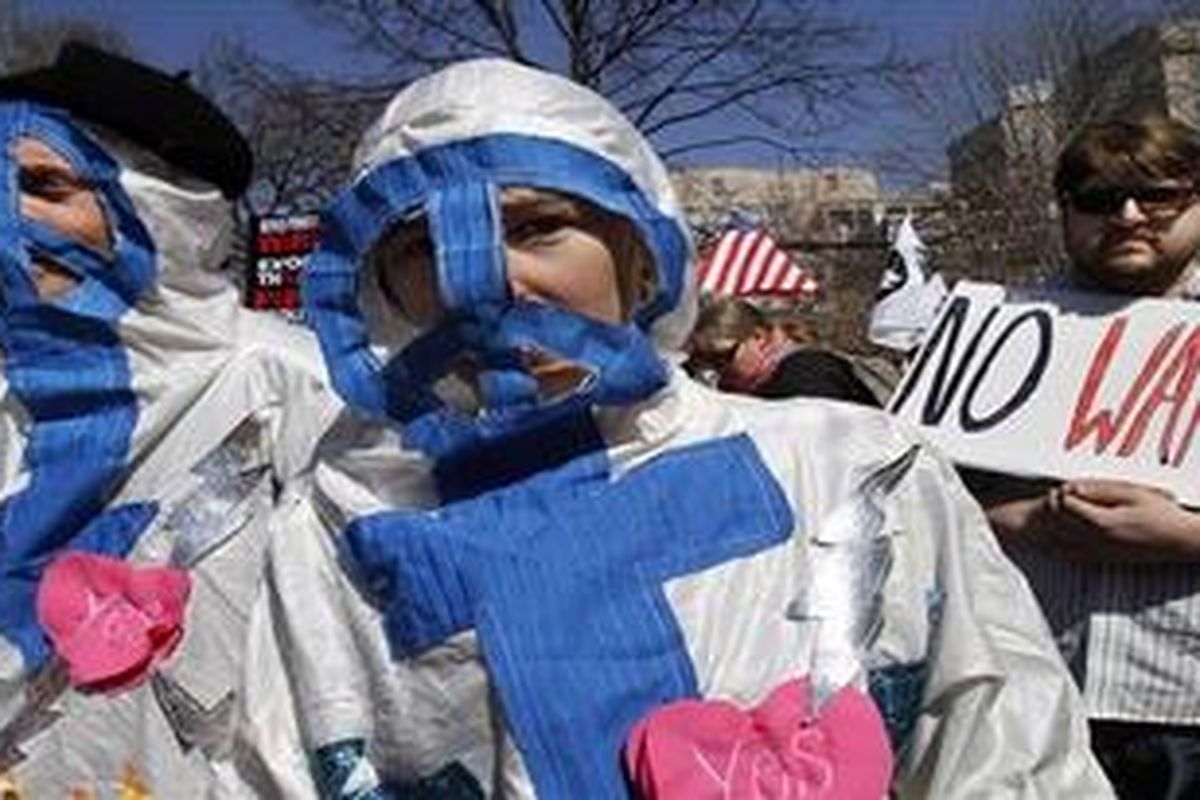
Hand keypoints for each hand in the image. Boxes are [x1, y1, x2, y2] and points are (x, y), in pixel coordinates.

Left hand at [1048, 479, 1199, 562]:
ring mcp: (1098, 554)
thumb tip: (1071, 488)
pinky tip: (1059, 537)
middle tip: (1058, 498)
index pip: (1064, 507)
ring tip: (1057, 516)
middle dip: (1052, 510)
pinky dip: (1058, 546)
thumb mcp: (1132, 493)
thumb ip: (1099, 491)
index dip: (1060, 494)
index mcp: (1102, 522)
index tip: (1066, 488)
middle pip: (1056, 525)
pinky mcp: (1102, 561)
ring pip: (1058, 543)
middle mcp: (1096, 541)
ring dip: (1052, 528)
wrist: (1179, 541)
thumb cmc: (1160, 513)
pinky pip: (1070, 556)